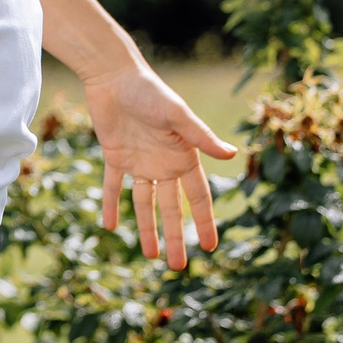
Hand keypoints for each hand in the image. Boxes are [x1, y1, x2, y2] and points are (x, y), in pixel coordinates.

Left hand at [83, 63, 238, 269]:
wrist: (114, 76)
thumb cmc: (150, 91)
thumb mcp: (177, 115)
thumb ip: (202, 136)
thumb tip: (232, 154)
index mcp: (184, 156)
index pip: (197, 197)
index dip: (204, 221)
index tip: (210, 247)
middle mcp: (163, 163)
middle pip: (171, 208)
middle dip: (175, 236)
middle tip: (178, 267)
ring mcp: (139, 161)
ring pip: (144, 202)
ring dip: (146, 228)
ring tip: (151, 256)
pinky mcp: (115, 156)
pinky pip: (113, 186)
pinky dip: (111, 205)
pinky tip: (110, 226)